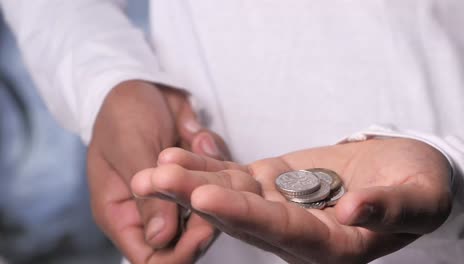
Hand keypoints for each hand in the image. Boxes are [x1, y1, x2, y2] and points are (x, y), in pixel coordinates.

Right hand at [87, 81, 228, 262]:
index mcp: (122, 213)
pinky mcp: (197, 175)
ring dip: (210, 180)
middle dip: (204, 215)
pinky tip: (198, 133)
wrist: (141, 83)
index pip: (149, 257)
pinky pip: (219, 179)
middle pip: (185, 240)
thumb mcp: (130, 149)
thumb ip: (147, 195)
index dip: (178, 254)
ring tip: (198, 142)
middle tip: (212, 186)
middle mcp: (150, 211)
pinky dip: (214, 156)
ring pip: (208, 210)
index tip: (204, 231)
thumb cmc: (122, 113)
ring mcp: (176, 193)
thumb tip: (160, 241)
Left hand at [131, 138, 451, 262]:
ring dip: (190, 181)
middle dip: (197, 197)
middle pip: (242, 217)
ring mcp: (279, 206)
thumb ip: (388, 209)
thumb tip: (351, 214)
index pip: (282, 232)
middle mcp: (296, 233)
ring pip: (230, 194)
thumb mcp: (418, 197)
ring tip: (152, 169)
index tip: (206, 196)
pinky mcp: (272, 183)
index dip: (245, 215)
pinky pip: (235, 175)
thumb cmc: (419, 186)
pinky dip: (207, 164)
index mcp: (330, 247)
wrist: (404, 170)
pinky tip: (175, 154)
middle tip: (154, 183)